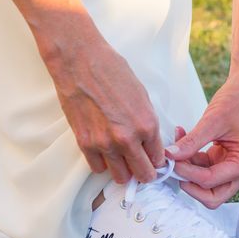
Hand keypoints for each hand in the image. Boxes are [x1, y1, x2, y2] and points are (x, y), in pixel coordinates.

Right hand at [43, 39, 164, 183]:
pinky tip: (103, 151)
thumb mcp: (142, 96)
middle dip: (144, 172)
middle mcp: (128, 138)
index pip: (159, 159)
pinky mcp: (85, 143)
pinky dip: (102, 163)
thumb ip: (146, 123)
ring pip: (120, 176)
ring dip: (122, 170)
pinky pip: (97, 168)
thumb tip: (149, 143)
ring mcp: (105, 143)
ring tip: (120, 159)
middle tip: (139, 165)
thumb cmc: (112, 71)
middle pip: (143, 174)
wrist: (79, 61)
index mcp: (147, 124)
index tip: (151, 160)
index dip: (156, 161)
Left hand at [166, 75, 238, 208]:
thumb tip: (170, 156)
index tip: (170, 160)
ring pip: (205, 185)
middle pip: (212, 196)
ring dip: (188, 170)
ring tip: (176, 147)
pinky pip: (204, 170)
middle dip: (189, 183)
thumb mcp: (212, 121)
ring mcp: (234, 169)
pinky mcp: (225, 162)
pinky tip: (182, 140)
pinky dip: (191, 160)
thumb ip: (191, 142)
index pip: (209, 181)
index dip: (186, 173)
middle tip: (172, 166)